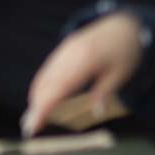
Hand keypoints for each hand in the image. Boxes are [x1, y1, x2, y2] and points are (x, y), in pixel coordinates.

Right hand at [21, 12, 143, 136]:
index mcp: (86, 60)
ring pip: (44, 77)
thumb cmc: (125, 52)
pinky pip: (47, 70)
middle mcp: (70, 54)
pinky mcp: (63, 49)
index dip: (44, 107)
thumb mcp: (121, 74)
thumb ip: (105, 92)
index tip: (34, 124)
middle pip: (46, 84)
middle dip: (35, 107)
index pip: (59, 88)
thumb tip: (97, 113)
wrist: (122, 25)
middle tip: (29, 128)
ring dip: (35, 97)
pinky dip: (41, 86)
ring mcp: (64, 50)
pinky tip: (38, 100)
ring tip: (32, 118)